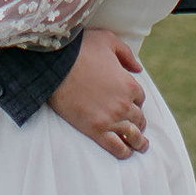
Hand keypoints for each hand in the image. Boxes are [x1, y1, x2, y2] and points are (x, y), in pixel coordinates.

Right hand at [49, 29, 145, 159]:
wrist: (55, 66)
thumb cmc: (80, 49)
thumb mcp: (108, 40)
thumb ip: (126, 54)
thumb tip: (138, 69)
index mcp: (129, 84)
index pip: (140, 98)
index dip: (135, 100)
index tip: (130, 103)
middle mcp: (124, 104)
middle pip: (138, 118)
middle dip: (139, 122)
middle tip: (138, 128)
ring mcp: (111, 119)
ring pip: (131, 135)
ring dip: (138, 142)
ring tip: (140, 146)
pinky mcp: (95, 130)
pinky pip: (116, 147)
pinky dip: (124, 152)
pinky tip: (126, 153)